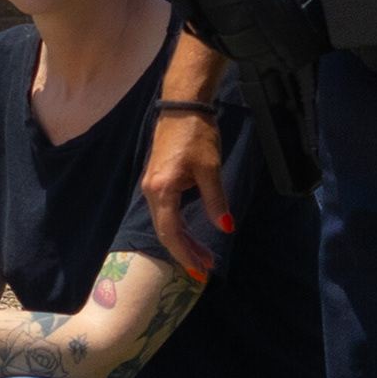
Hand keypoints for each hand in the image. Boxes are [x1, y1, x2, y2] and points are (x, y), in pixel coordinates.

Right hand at [138, 112, 230, 277]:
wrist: (182, 107)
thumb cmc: (196, 134)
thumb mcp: (210, 168)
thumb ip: (216, 200)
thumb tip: (225, 228)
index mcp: (162, 190)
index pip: (170, 232)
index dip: (185, 254)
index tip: (200, 270)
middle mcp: (151, 191)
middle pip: (165, 232)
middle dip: (185, 252)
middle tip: (205, 268)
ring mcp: (152, 187)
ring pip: (165, 223)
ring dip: (183, 241)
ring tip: (203, 255)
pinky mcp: (158, 182)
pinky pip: (166, 213)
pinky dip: (179, 227)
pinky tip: (191, 235)